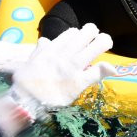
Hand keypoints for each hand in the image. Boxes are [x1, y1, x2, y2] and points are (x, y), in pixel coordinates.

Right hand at [0, 24, 117, 136]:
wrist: (25, 103)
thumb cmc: (24, 85)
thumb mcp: (27, 63)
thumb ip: (38, 51)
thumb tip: (44, 41)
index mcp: (51, 50)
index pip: (70, 34)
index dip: (77, 33)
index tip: (79, 36)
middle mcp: (63, 55)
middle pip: (84, 35)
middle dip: (92, 32)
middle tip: (96, 36)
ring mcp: (72, 68)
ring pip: (94, 48)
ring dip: (103, 42)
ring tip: (106, 42)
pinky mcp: (79, 83)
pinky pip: (96, 72)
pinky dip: (106, 69)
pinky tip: (112, 68)